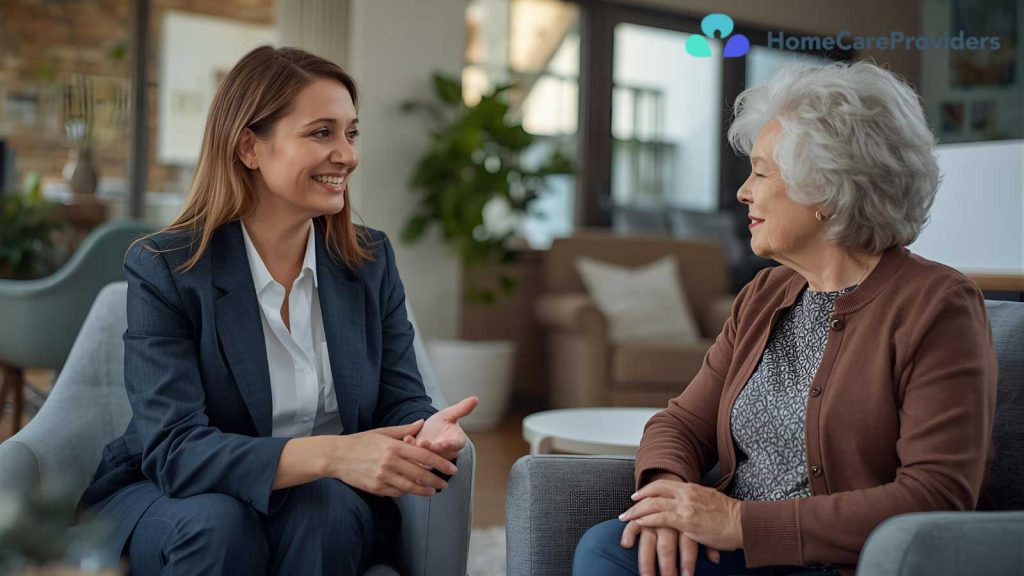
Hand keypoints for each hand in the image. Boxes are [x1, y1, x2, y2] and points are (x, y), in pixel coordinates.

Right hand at [323, 419, 457, 497]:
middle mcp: (390, 462)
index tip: (451, 469)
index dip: (440, 463)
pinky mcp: (375, 488)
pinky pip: (396, 493)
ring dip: (424, 491)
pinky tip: (412, 491)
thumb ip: (404, 430)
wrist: (336, 456)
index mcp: (394, 446)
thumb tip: (422, 422)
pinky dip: (406, 493)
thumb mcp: (383, 432)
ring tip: (433, 491)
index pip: (424, 455)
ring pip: (410, 487)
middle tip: (445, 484)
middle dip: (436, 480)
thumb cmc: (360, 442)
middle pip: (420, 474)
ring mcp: (383, 477)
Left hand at [403, 396, 478, 460]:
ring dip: (421, 452)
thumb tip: (475, 398)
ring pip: (430, 458)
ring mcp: (435, 458)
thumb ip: (461, 409)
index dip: (451, 444)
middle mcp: (447, 452)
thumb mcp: (449, 414)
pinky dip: (412, 452)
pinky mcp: (422, 461)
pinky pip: (418, 459)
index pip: (457, 444)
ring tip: (415, 442)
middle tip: (425, 443)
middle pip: (442, 454)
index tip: (444, 443)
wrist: (427, 432)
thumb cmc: (441, 424)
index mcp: (457, 441)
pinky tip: (406, 440)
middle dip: (433, 450)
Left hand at [619, 479, 743, 551]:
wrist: (743, 523)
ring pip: (653, 504)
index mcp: (692, 488)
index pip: (664, 484)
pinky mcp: (687, 521)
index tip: (638, 494)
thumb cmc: (730, 517)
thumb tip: (688, 507)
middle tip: (628, 505)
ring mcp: (686, 506)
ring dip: (637, 511)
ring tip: (627, 518)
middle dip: (638, 498)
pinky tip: (639, 524)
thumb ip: (696, 501)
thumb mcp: (710, 501)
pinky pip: (661, 519)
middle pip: (655, 490)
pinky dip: (647, 520)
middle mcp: (686, 494)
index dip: (648, 489)